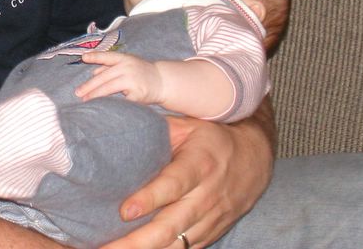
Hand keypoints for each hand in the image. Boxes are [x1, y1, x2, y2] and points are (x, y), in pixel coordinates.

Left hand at [76, 51, 163, 103]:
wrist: (163, 81)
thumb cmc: (140, 72)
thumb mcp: (127, 64)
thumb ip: (110, 67)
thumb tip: (93, 72)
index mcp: (124, 59)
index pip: (107, 56)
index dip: (95, 56)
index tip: (83, 57)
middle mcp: (128, 67)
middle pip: (104, 77)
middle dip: (89, 86)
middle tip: (78, 92)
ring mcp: (133, 80)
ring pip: (109, 88)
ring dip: (95, 94)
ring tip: (85, 100)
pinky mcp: (137, 93)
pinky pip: (120, 100)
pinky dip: (110, 103)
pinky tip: (102, 107)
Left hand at [100, 100, 274, 248]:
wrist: (255, 156)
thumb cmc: (212, 138)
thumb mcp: (188, 125)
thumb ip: (157, 130)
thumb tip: (120, 127)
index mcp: (200, 164)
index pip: (173, 185)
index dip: (149, 199)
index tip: (125, 211)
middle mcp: (207, 196)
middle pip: (171, 225)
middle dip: (138, 240)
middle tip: (107, 247)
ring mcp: (211, 219)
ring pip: (177, 244)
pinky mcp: (212, 233)